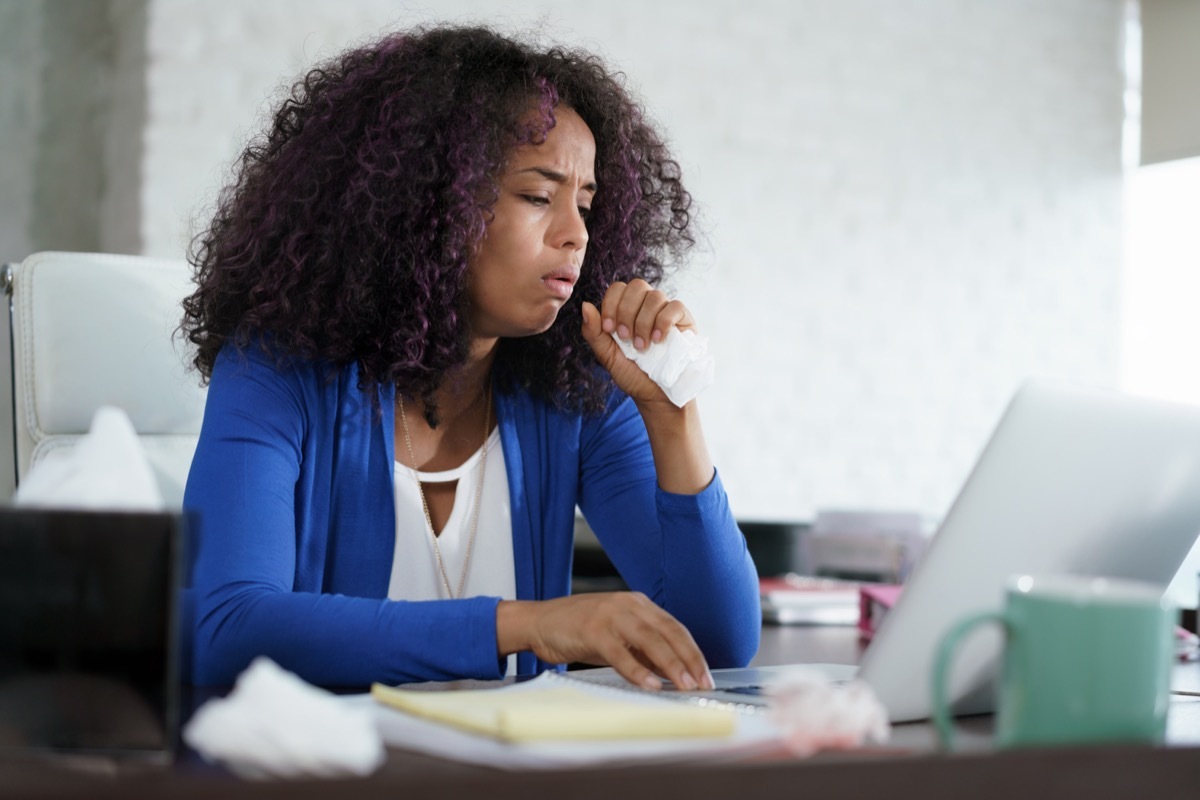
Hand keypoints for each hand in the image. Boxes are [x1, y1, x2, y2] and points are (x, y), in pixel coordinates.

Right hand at [496, 593, 713, 690]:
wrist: (538, 621)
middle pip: (669, 632)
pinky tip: (650, 684)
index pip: (675, 627)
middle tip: (703, 684)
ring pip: (650, 640)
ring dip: (670, 665)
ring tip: (684, 685)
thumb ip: (643, 650)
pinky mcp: (592, 629)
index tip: (706, 675)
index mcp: (638, 604)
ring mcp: (610, 615)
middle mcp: (628, 605)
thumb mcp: (617, 637)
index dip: (693, 652)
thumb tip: (672, 672)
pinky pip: (620, 653)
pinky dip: (637, 670)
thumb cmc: (577, 630)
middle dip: (689, 660)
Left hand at [580, 279, 696, 405]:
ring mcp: (666, 311)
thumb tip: (585, 305)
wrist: (657, 396)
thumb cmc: (633, 375)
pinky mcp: (684, 320)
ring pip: (655, 296)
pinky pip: (675, 306)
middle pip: (636, 286)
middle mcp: (647, 306)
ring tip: (642, 346)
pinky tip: (658, 341)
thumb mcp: (608, 356)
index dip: (611, 304)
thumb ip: (594, 333)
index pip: (618, 288)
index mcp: (627, 310)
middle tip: (626, 338)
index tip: (609, 329)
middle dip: (627, 311)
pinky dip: (663, 322)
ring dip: (643, 322)